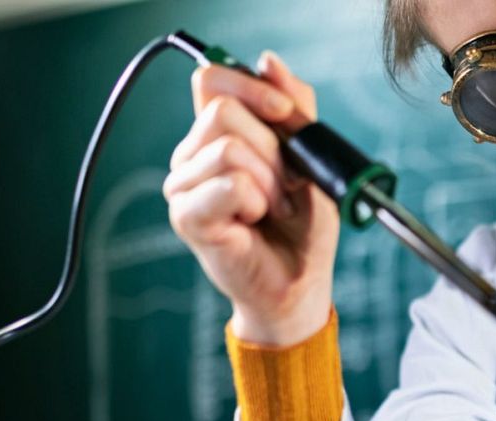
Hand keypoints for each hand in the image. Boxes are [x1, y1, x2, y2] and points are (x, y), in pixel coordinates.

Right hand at [165, 52, 339, 345]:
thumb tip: (269, 63)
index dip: (253, 88)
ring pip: (229, 148)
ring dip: (271, 181)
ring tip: (277, 209)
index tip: (286, 116)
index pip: (212, 78)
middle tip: (289, 186)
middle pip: (224, 111)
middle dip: (273, 147)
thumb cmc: (303, 227)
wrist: (300, 282)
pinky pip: (229, 184)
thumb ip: (294, 108)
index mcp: (215, 134)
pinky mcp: (187, 217)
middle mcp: (191, 156)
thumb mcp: (311, 157)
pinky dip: (257, 202)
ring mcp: (184, 187)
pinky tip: (258, 221)